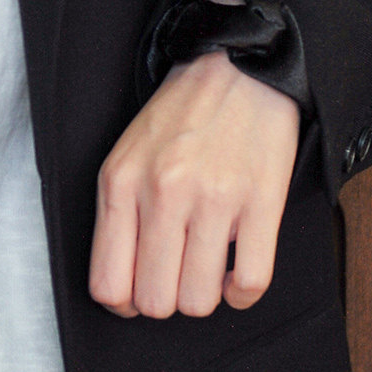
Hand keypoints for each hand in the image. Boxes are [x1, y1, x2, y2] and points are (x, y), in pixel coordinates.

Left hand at [89, 39, 302, 319]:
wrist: (238, 68)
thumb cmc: (180, 117)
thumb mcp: (126, 156)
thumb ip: (117, 216)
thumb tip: (123, 288)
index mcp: (122, 184)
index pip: (109, 284)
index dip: (124, 303)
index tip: (138, 293)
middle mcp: (164, 193)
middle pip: (156, 301)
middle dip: (166, 301)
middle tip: (177, 278)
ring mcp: (215, 199)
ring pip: (200, 300)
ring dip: (204, 297)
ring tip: (206, 272)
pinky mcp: (262, 202)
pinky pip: (250, 282)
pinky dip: (241, 294)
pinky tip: (235, 277)